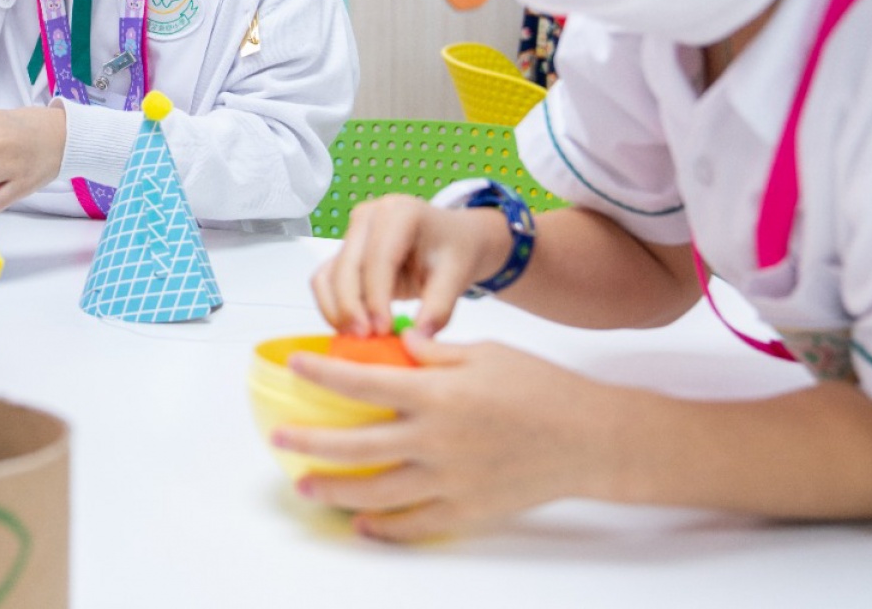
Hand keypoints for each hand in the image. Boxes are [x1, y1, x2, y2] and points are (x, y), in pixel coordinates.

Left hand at [275, 336, 608, 540]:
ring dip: (335, 490)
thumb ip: (434, 353)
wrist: (592, 440)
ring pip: (377, 492)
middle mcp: (436, 440)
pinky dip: (384, 528)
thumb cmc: (542, 388)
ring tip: (305, 486)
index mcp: (438, 394)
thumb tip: (397, 342)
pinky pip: (414, 526)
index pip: (363, 383)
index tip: (295, 366)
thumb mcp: (486, 353)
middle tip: (279, 441)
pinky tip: (361, 524)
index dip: (323, 375)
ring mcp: (450, 481)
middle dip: (310, 444)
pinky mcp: (467, 511)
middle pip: (356, 446)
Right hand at [311, 195, 509, 336]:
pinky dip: (331, 306)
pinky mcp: (343, 250)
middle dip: (352, 306)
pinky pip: (325, 280)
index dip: (377, 297)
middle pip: (348, 265)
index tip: (383, 330)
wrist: (449, 239)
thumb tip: (416, 338)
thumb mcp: (457, 276)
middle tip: (366, 338)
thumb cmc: (454, 252)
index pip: (379, 257)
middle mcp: (369, 215)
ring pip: (329, 274)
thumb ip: (439, 307)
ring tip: (358, 337)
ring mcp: (352, 231)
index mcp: (401, 213)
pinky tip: (349, 328)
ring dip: (337, 309)